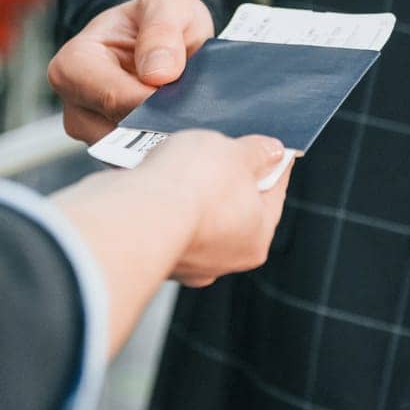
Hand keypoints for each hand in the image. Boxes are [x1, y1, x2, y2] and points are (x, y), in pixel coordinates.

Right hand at [48, 0, 214, 142]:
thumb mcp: (167, 4)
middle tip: (198, 108)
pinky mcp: (115, 153)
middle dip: (162, 121)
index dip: (154, 101)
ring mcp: (93, 133)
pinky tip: (186, 128)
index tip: (187, 97)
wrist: (166, 41)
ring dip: (166, 136)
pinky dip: (167, 146)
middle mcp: (74, 106)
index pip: (113, 98)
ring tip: (194, 115)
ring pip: (133, 151)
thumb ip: (162, 27)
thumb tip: (158, 72)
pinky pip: (143, 157)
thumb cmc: (158, 20)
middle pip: (120, 131)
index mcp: (73, 65)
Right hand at [137, 130, 292, 286]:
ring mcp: (184, 260)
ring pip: (193, 216)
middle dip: (224, 178)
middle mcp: (223, 258)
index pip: (274, 194)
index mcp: (257, 237)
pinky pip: (162, 219)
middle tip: (217, 150)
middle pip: (232, 208)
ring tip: (177, 160)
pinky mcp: (149, 251)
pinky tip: (153, 178)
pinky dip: (160, 201)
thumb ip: (257, 151)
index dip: (271, 164)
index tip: (268, 149)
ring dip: (188, 191)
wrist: (136, 210)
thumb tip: (272, 152)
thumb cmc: (193, 186)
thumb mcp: (236, 152)